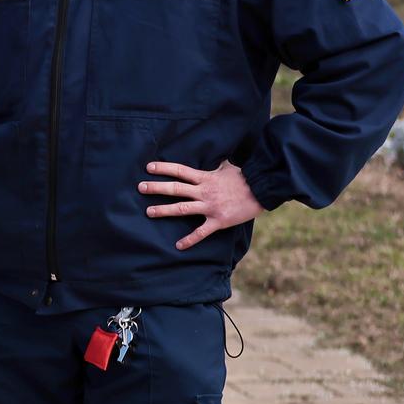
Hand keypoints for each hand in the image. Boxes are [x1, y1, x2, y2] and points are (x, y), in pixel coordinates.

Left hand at [141, 159, 264, 250]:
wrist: (262, 191)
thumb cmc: (245, 178)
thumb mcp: (227, 167)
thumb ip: (216, 165)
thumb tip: (214, 157)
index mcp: (205, 178)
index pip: (180, 170)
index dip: (164, 168)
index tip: (148, 167)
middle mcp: (204, 191)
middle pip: (176, 188)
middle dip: (156, 188)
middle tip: (140, 188)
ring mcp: (210, 207)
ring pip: (182, 209)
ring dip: (164, 210)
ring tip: (149, 212)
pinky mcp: (218, 221)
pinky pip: (201, 232)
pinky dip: (189, 240)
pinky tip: (178, 246)